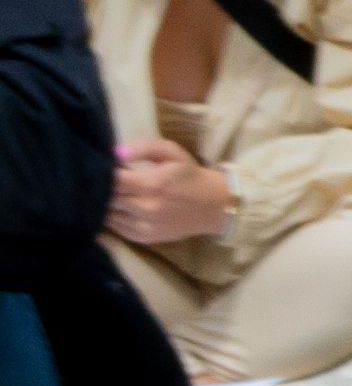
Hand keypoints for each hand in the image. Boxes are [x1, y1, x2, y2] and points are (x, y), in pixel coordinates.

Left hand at [105, 136, 233, 247]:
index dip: (103, 173)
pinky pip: (115, 227)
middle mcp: (144, 207)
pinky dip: (114, 217)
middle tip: (111, 181)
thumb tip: (115, 153)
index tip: (105, 168)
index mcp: (150, 184)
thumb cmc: (190, 175)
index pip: (110, 180)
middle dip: (105, 188)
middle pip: (106, 198)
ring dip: (108, 204)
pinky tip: (124, 208)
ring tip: (118, 194)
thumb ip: (143, 148)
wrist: (214, 206)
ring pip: (107, 214)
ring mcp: (142, 225)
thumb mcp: (172, 152)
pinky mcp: (142, 237)